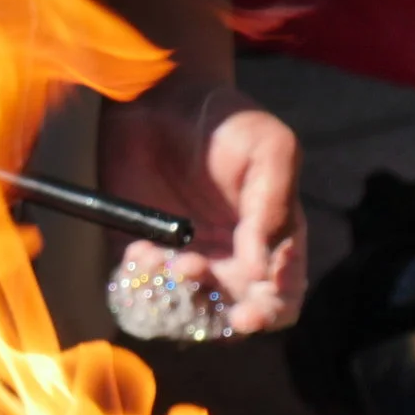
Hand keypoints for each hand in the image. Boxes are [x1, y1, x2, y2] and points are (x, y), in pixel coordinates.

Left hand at [98, 82, 307, 332]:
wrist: (161, 97)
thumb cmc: (227, 121)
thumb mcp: (269, 148)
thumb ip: (275, 204)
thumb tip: (264, 269)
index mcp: (270, 244)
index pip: (278, 300)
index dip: (267, 314)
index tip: (246, 313)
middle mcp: (228, 263)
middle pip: (225, 317)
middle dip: (209, 308)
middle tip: (191, 268)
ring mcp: (182, 261)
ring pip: (179, 310)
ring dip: (169, 297)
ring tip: (157, 256)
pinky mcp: (138, 254)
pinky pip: (136, 292)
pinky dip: (136, 286)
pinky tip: (138, 252)